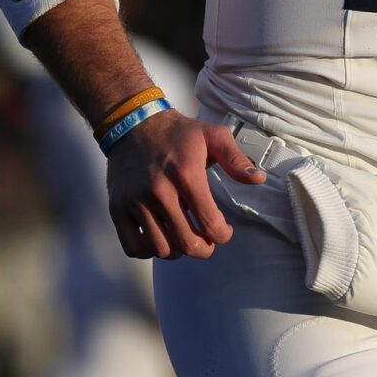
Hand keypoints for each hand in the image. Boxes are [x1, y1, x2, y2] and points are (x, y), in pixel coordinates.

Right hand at [106, 108, 265, 260]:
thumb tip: (259, 179)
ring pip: (160, 248)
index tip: (224, 232)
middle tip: (208, 244)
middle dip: (203, 249)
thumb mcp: (213, 136)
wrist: (133, 124)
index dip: (222, 235)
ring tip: (185, 240)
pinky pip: (133, 246)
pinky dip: (149, 251)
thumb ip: (236, 159)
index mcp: (186, 174)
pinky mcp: (117, 209)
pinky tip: (161, 238)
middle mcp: (159, 190)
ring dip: (178, 251)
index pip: (209, 222)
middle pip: (186, 242)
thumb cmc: (178, 133)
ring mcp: (135, 201)